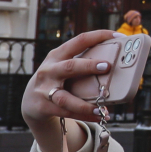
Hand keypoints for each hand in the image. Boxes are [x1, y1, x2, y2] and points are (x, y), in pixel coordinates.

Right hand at [21, 30, 117, 151]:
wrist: (31, 101)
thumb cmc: (57, 81)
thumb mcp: (64, 68)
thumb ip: (84, 65)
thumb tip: (118, 68)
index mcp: (58, 55)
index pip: (79, 41)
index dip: (99, 36)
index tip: (119, 36)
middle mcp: (50, 69)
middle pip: (70, 66)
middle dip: (89, 66)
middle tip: (107, 67)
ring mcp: (45, 89)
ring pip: (65, 97)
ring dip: (85, 103)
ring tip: (101, 106)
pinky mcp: (43, 106)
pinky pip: (66, 112)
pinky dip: (84, 114)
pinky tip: (98, 115)